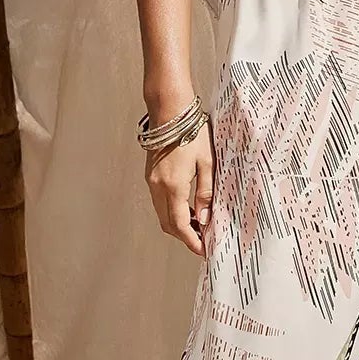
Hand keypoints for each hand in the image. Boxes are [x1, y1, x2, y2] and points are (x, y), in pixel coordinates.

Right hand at [145, 120, 214, 255]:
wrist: (169, 110)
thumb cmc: (192, 132)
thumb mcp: (207, 162)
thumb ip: (205, 193)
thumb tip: (204, 219)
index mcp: (173, 186)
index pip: (180, 224)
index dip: (191, 240)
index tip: (203, 249)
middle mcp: (158, 186)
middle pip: (167, 223)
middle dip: (184, 236)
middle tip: (203, 240)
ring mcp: (151, 181)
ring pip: (162, 213)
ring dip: (178, 224)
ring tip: (199, 225)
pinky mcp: (151, 175)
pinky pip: (159, 201)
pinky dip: (172, 211)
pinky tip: (187, 207)